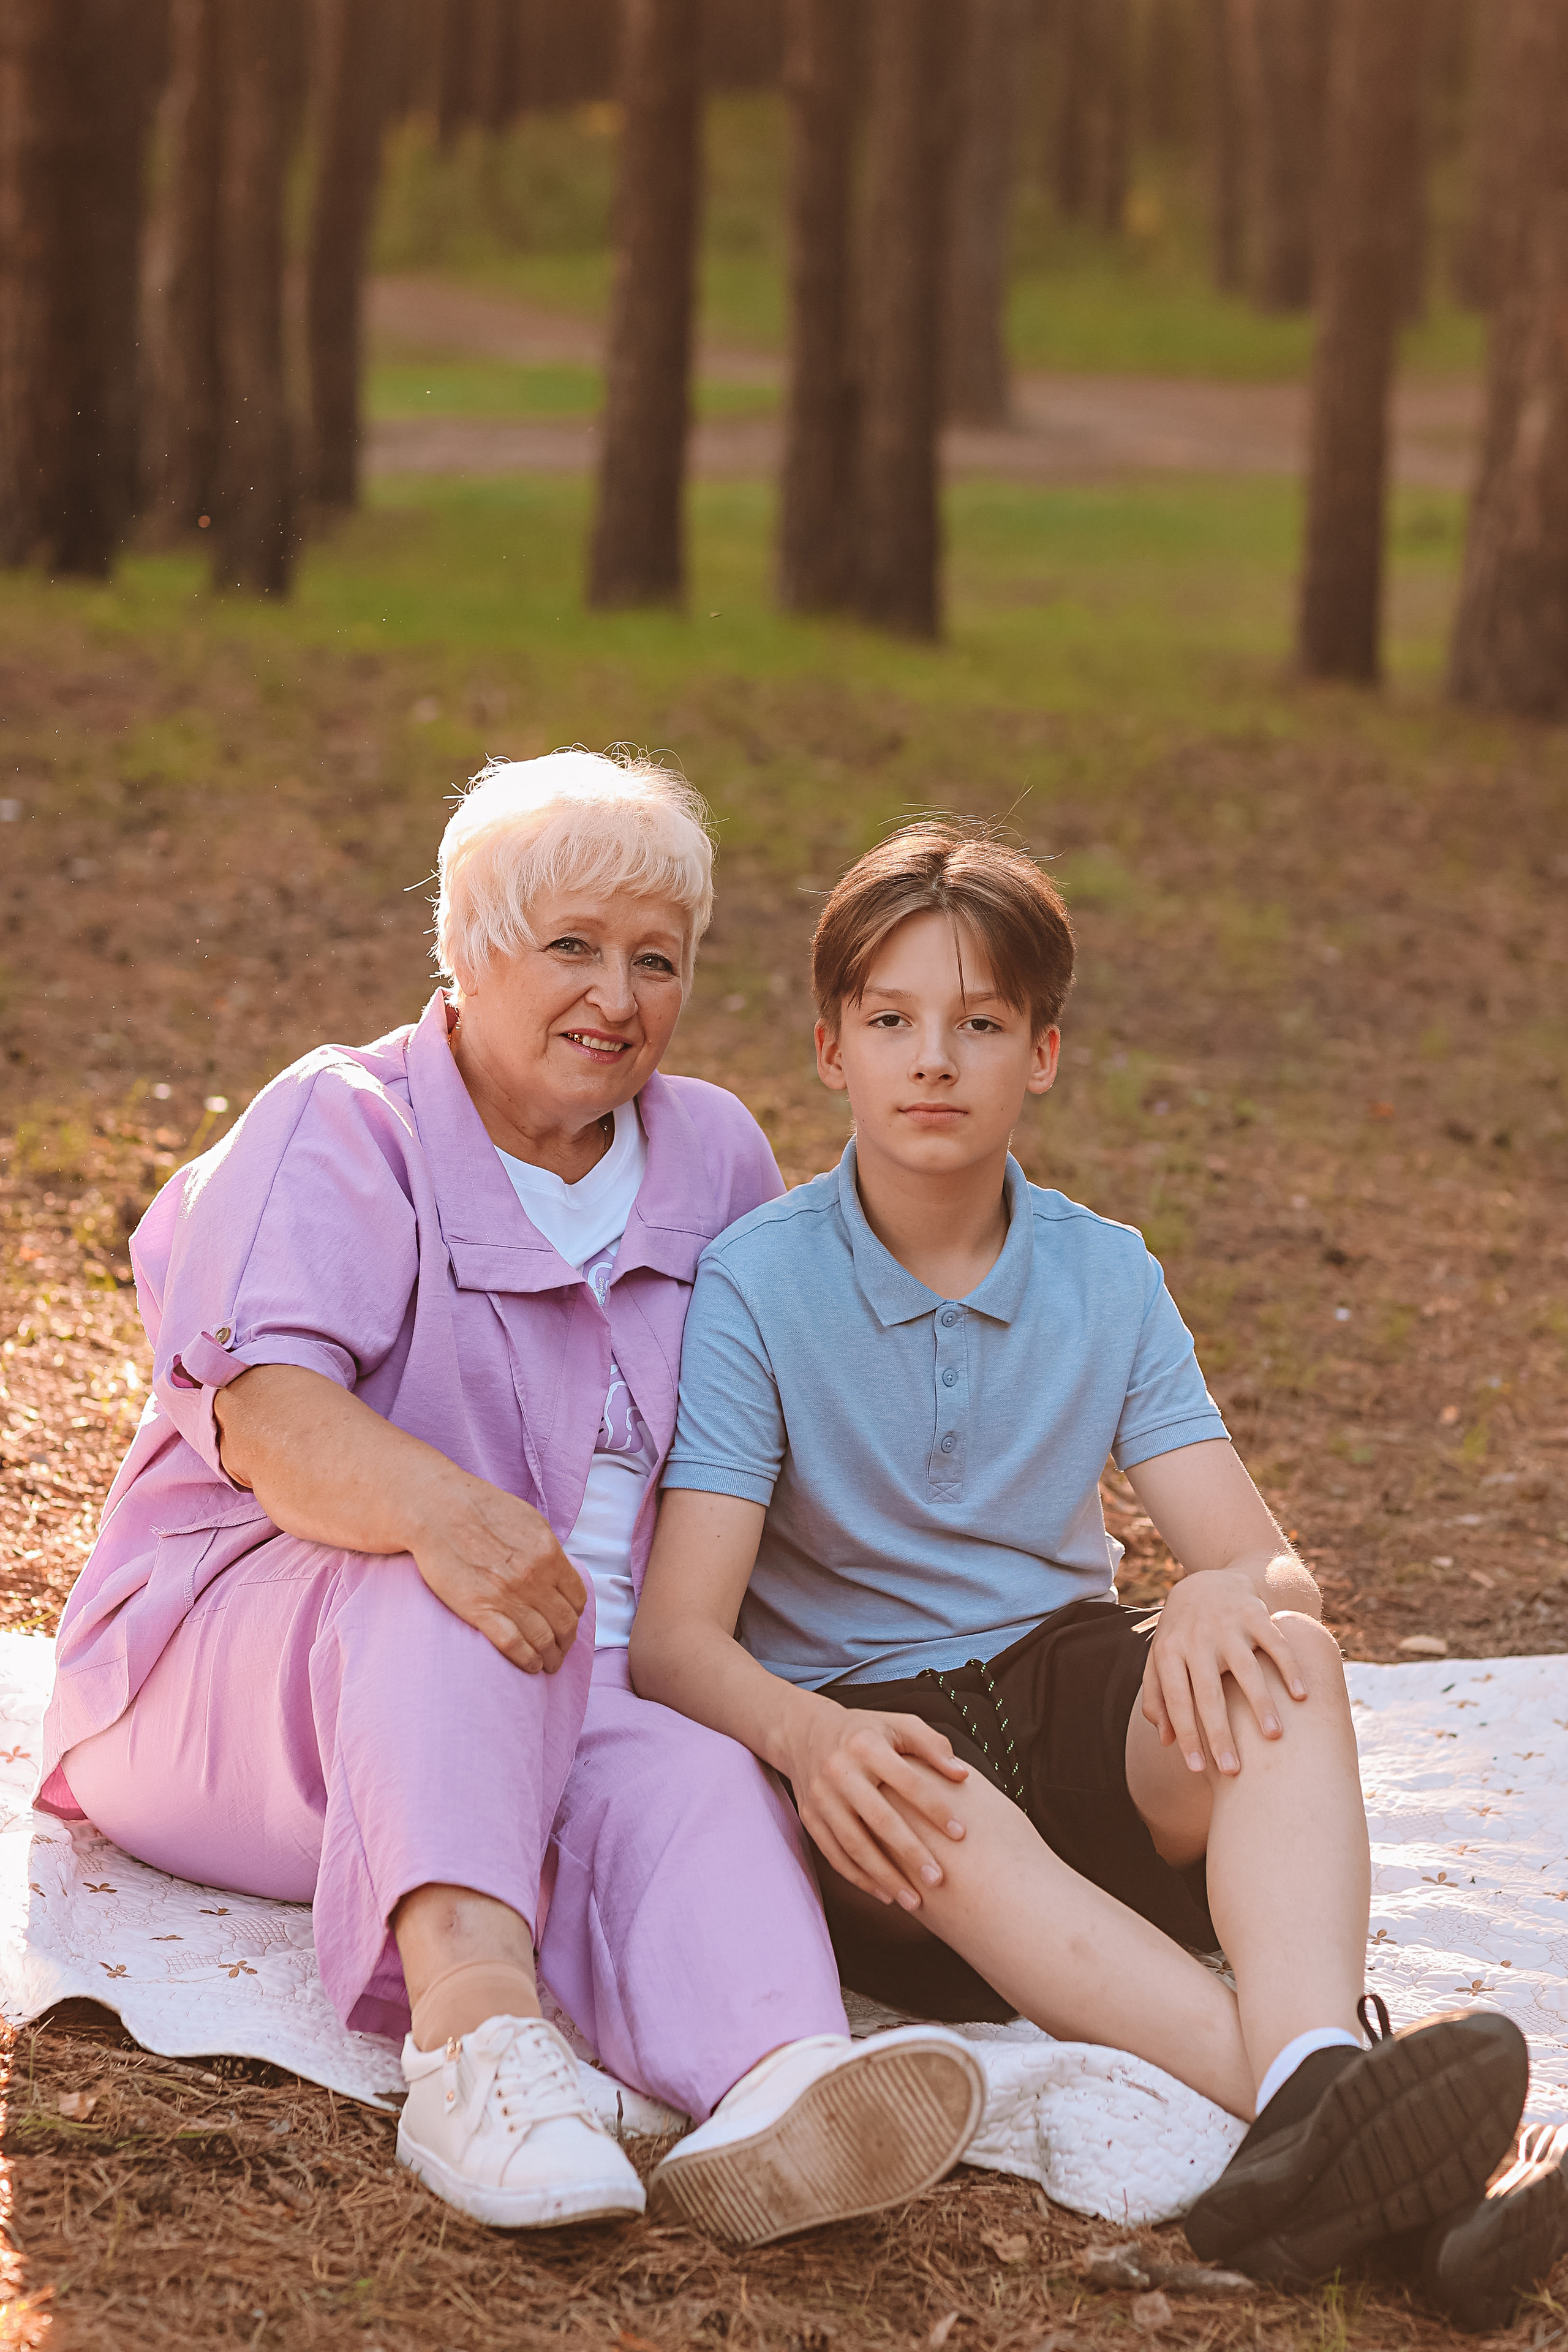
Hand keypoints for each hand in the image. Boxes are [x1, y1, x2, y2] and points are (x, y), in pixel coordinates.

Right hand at [411, 1470, 585, 1673]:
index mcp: (548, 1554)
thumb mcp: (528, 1520)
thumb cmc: (479, 1509)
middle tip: (562, 1651)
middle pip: (565, 1623)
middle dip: (567, 1642)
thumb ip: (546, 1549)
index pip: (577, 1597)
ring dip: (551, 1657)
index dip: (576, 1615)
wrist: (437, 1510)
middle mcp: (535, 1578)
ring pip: (544, 1639)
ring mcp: (509, 1597)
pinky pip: (515, 1645)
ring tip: (549, 1664)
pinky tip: (530, 1666)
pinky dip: (528, 1661)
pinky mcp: (481, 1611)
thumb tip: (557, 1570)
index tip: (570, 1622)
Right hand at [780, 1699, 969, 1909]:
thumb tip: (962, 1775)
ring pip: (854, 1844)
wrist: (805, 1733)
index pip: (907, 1782)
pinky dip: (859, 1878)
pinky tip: (884, 1894)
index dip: (935, 1808)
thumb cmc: (865, 1732)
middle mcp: (839, 1771)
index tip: (961, 1834)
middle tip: (938, 1879)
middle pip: (878, 1819)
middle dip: (910, 1853)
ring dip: (884, 1876)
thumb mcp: (898, 1724)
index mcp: (866, 1744)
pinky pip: (835, 1854)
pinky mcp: (810, 1817)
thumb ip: (932, 1745)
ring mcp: (821, 1797)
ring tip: (914, 1901)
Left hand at [1141, 1569, 1309, 1775]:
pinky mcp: (1256, 1615)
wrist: (1205, 1582)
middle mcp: (1198, 1640)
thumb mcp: (1161, 1659)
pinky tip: (1301, 1697)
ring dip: (1260, 1704)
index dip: (1185, 1734)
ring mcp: (1228, 1626)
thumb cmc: (1182, 1635)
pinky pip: (1276, 1644)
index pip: (1175, 1699)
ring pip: (1246, 1669)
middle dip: (1221, 1733)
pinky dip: (1289, 1668)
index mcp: (1170, 1652)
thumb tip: (1164, 1741)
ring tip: (1273, 1738)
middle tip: (1234, 1770)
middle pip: (1209, 1693)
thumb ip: (1157, 1697)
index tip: (1197, 1769)